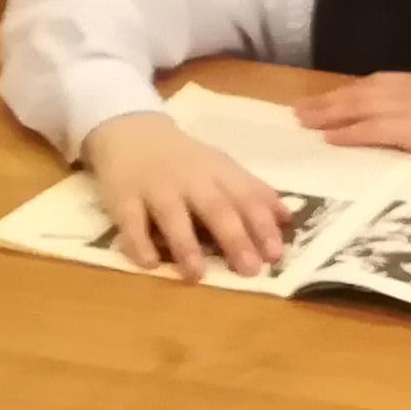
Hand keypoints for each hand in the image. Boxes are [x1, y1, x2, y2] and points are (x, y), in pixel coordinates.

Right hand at [79, 110, 286, 277]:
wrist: (132, 133)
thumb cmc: (185, 160)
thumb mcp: (221, 168)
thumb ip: (252, 192)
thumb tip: (288, 218)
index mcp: (218, 172)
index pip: (245, 197)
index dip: (261, 224)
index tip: (276, 253)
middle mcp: (190, 180)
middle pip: (215, 208)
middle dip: (234, 238)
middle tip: (250, 270)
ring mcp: (155, 188)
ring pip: (172, 216)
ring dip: (186, 245)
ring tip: (197, 275)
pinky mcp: (122, 198)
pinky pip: (130, 222)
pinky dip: (138, 242)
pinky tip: (150, 264)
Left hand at [297, 72, 410, 161]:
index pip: (373, 86)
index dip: (346, 94)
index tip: (324, 100)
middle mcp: (407, 89)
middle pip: (357, 93)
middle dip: (327, 102)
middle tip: (297, 111)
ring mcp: (408, 107)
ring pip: (357, 108)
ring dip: (328, 114)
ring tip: (303, 121)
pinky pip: (372, 129)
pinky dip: (349, 132)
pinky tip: (330, 139)